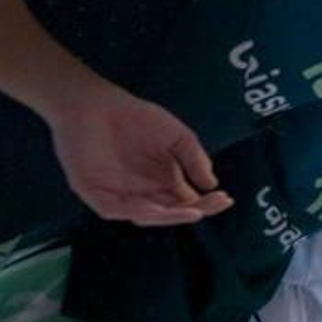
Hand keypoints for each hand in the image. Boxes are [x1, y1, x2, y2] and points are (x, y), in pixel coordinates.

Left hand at [47, 91, 232, 225]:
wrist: (95, 105)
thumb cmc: (135, 117)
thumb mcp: (176, 136)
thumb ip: (194, 158)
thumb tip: (212, 184)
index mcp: (162, 182)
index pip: (187, 201)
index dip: (206, 203)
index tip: (226, 198)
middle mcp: (142, 193)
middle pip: (170, 212)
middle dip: (193, 210)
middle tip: (212, 204)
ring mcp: (118, 195)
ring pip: (145, 215)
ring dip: (169, 216)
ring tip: (192, 212)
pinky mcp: (95, 193)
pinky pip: (116, 209)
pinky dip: (136, 211)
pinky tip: (156, 208)